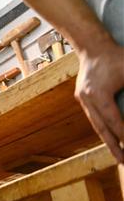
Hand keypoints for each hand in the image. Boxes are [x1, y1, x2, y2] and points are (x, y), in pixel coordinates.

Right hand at [75, 43, 123, 162]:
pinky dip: (102, 129)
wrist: (92, 46)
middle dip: (114, 147)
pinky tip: (109, 136)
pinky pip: (93, 117)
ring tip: (118, 154)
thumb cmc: (116, 57)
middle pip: (102, 129)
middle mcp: (87, 99)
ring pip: (96, 125)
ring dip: (107, 140)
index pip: (115, 121)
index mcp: (98, 94)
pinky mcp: (81, 96)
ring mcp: (82, 98)